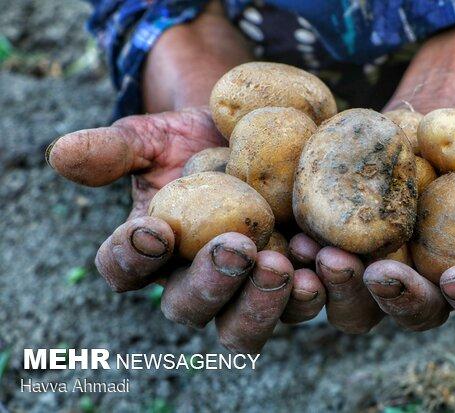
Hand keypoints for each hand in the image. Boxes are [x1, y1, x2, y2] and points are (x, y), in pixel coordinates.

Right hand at [46, 107, 324, 352]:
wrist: (251, 137)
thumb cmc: (192, 140)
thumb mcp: (152, 137)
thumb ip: (113, 149)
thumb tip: (61, 153)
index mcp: (152, 253)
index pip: (125, 269)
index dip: (131, 258)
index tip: (152, 230)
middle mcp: (196, 282)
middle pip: (193, 308)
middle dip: (213, 285)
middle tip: (236, 249)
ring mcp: (246, 289)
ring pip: (249, 323)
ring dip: (268, 301)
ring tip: (288, 266)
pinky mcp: (294, 280)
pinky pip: (302, 301)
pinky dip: (318, 289)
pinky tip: (329, 261)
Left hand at [290, 133, 454, 339]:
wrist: (412, 128)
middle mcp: (425, 290)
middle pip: (416, 316)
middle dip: (399, 299)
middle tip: (380, 271)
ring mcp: (375, 281)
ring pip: (358, 311)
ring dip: (343, 290)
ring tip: (324, 254)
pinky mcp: (335, 260)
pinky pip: (317, 279)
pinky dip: (305, 268)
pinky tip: (295, 242)